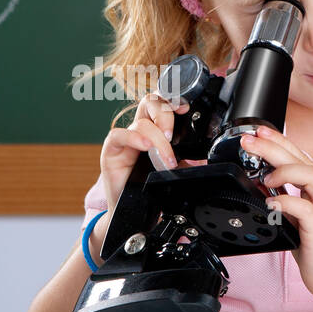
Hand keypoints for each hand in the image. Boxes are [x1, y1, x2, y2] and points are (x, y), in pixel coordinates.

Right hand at [96, 91, 190, 211]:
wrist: (131, 211)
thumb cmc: (148, 189)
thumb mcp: (174, 174)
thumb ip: (186, 164)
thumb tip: (201, 159)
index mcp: (155, 130)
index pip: (162, 104)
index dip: (172, 101)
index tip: (185, 109)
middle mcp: (139, 130)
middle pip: (150, 103)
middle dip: (165, 114)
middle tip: (173, 136)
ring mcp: (125, 139)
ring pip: (141, 123)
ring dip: (157, 140)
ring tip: (165, 159)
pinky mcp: (111, 150)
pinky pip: (118, 135)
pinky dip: (133, 137)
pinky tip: (145, 146)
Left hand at [240, 124, 312, 305]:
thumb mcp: (300, 218)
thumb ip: (286, 200)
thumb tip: (261, 185)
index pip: (300, 156)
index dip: (280, 141)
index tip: (259, 132)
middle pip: (303, 159)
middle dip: (273, 146)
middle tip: (249, 140)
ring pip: (312, 176)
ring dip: (285, 171)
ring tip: (266, 179)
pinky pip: (306, 208)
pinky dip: (287, 202)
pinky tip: (273, 204)